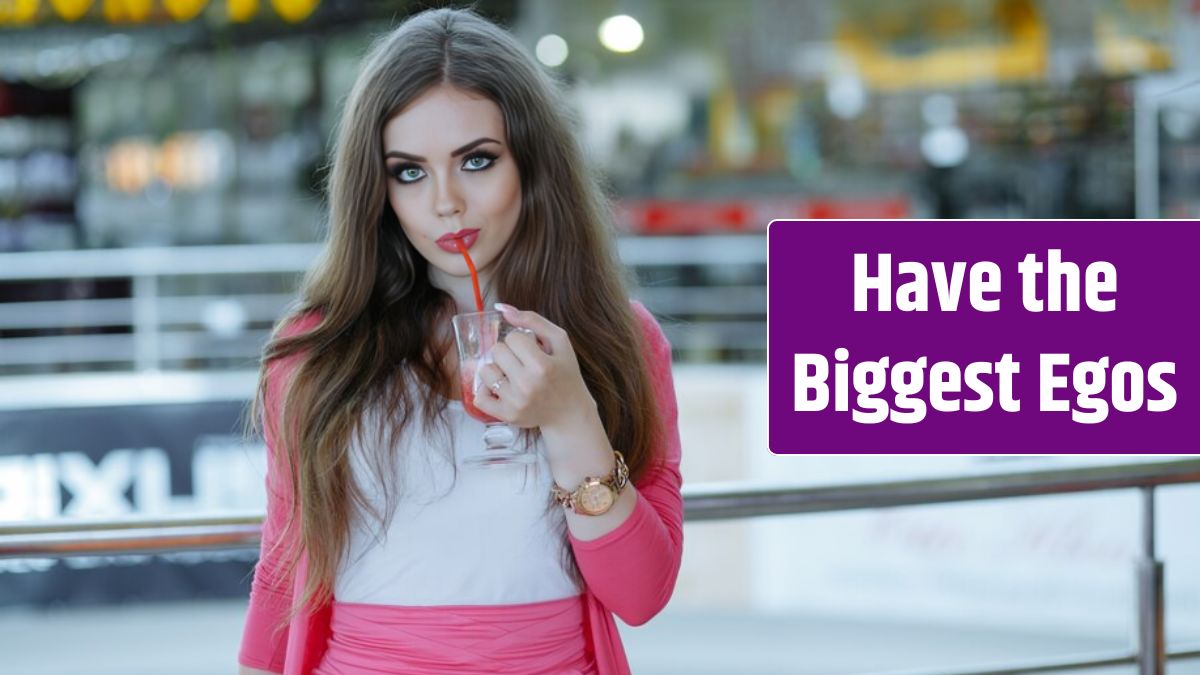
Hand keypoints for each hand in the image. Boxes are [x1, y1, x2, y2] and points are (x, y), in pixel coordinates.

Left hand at [471, 303, 595, 431]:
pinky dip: (486, 390)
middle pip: (497, 351)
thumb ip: (533, 320)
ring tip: (512, 376)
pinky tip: (501, 389)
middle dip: (508, 353)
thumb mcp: (559, 341)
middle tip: (522, 363)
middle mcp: (527, 385)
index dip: (522, 341)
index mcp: (543, 365)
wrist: (569, 412)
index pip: (513, 337)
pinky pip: (479, 397)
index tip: (532, 351)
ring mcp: (515, 402)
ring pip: (485, 370)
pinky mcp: (506, 415)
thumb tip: (502, 308)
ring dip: (496, 370)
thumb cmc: (565, 373)